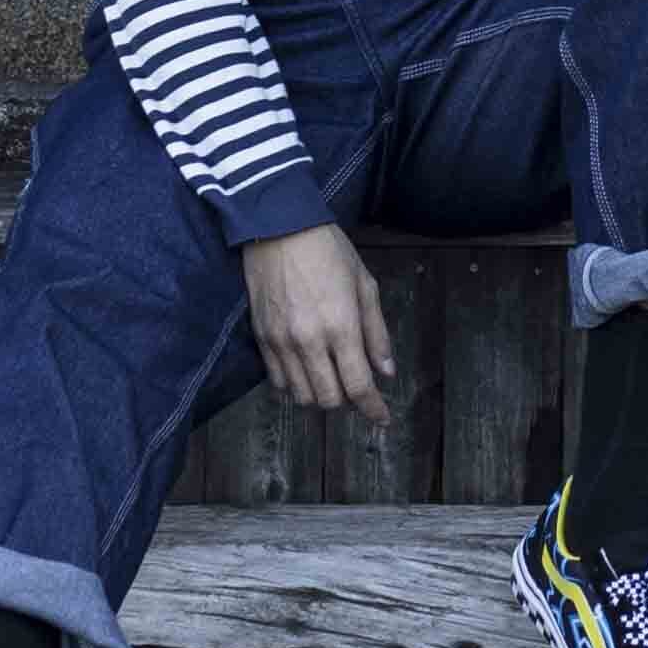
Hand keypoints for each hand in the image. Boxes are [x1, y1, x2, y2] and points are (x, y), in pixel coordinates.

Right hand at [242, 223, 398, 414]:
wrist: (278, 227)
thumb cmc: (328, 250)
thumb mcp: (364, 284)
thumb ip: (376, 332)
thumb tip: (386, 371)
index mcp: (341, 326)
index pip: (359, 386)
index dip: (373, 410)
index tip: (382, 420)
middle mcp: (309, 341)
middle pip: (330, 399)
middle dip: (348, 402)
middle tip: (357, 389)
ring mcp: (282, 342)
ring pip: (302, 396)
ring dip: (321, 396)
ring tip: (332, 379)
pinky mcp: (262, 338)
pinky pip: (277, 381)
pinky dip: (294, 386)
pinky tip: (306, 371)